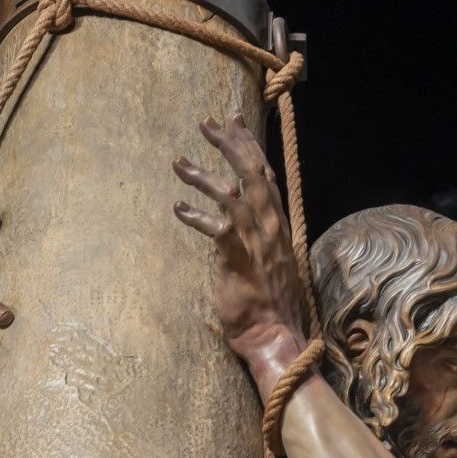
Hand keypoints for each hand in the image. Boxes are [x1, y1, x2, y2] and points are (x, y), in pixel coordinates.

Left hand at [172, 114, 306, 379]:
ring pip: (231, 193)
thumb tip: (239, 226)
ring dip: (202, 174)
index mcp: (279, 224)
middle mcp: (271, 226)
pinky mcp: (237, 257)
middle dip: (229, 144)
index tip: (235, 123)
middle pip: (252, 172)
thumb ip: (258, 239)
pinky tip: (178, 208)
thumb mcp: (269, 262)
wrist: (273, 334)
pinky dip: (195, 215)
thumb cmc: (268, 304)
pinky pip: (215, 227)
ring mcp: (256, 241)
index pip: (267, 175)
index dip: (250, 146)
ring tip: (177, 161)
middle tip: (207, 123)